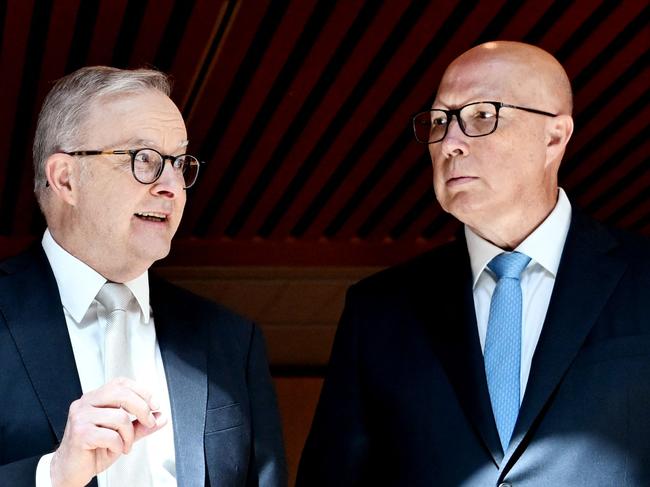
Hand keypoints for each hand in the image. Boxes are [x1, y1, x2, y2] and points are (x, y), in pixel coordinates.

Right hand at [50, 377, 166, 486]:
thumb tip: (161, 417)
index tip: (155, 405)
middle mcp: (85, 403)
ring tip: (125, 445)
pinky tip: (115, 450)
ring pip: (119, 416)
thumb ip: (141, 425)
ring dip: (129, 435)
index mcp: (94, 398)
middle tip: (149, 422)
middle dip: (142, 409)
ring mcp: (80, 417)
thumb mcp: (122, 435)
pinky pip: (111, 435)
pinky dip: (119, 445)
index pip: (121, 383)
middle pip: (122, 394)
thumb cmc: (92, 451)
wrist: (69, 471)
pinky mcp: (80, 433)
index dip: (142, 391)